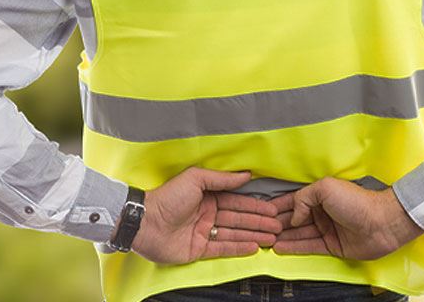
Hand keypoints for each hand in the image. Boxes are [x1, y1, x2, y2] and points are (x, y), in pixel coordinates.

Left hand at [130, 167, 282, 264]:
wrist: (145, 222)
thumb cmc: (167, 198)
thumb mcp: (195, 179)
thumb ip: (221, 179)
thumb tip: (245, 175)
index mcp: (207, 197)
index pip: (236, 201)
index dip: (255, 205)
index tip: (272, 209)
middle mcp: (207, 215)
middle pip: (239, 219)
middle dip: (259, 222)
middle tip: (278, 225)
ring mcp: (204, 233)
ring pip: (234, 234)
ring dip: (254, 235)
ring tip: (272, 237)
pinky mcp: (199, 249)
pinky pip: (223, 248)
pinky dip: (239, 248)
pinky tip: (254, 247)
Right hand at [270, 177, 423, 260]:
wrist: (382, 223)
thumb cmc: (357, 202)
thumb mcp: (326, 188)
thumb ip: (304, 198)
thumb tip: (294, 216)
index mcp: (320, 195)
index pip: (293, 200)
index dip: (277, 206)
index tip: (261, 212)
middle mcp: (321, 212)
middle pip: (294, 219)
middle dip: (276, 223)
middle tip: (259, 228)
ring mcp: (326, 230)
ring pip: (299, 234)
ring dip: (282, 236)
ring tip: (265, 240)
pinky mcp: (331, 246)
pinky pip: (308, 247)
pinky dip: (293, 247)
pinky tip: (279, 248)